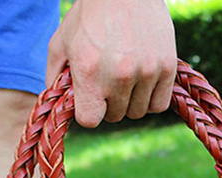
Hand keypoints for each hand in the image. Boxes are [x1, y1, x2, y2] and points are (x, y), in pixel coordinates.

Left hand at [46, 0, 176, 126]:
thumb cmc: (90, 14)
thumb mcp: (61, 41)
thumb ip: (55, 77)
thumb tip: (59, 105)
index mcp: (89, 71)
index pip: (90, 120)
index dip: (88, 112)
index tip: (90, 100)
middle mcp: (119, 75)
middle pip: (115, 116)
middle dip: (109, 103)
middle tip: (108, 82)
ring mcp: (146, 73)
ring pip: (137, 112)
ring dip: (130, 101)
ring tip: (126, 79)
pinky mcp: (166, 68)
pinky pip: (158, 105)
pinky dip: (151, 99)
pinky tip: (143, 83)